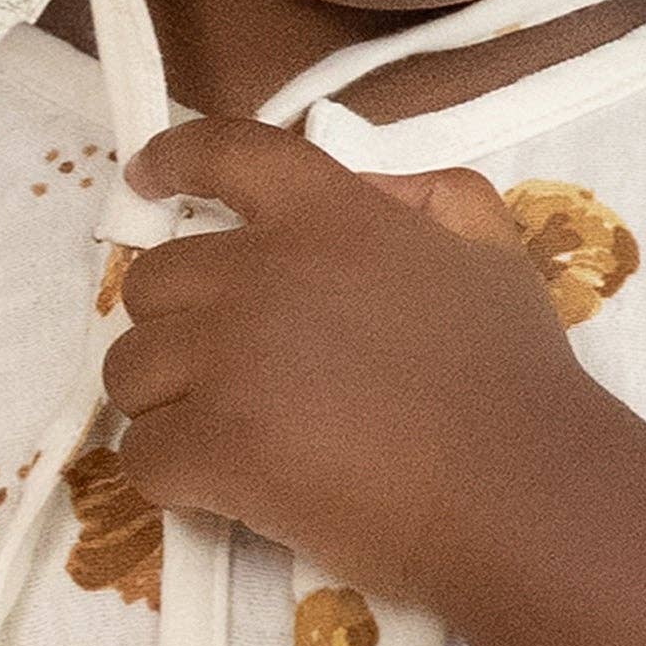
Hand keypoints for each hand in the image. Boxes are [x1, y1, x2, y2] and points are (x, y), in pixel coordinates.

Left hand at [104, 115, 597, 608]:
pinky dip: (169, 476)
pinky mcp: (215, 446)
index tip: (143, 179)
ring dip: (164, 402)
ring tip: (225, 435)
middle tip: (226, 370)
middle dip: (176, 325)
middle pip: (151, 282)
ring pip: (130, 371)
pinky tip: (220, 487)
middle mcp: (262, 270)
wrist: (516, 491)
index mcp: (327, 214)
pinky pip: (140, 456)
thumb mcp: (489, 245)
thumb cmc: (512, 375)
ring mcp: (230, 359)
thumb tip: (368, 193)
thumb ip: (427, 197)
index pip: (224, 153)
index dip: (172, 161)